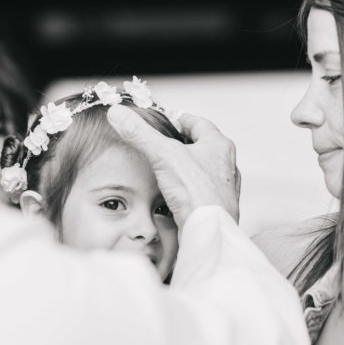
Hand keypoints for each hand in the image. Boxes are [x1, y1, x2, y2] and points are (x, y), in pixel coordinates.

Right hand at [106, 105, 240, 224]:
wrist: (209, 231)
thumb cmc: (197, 194)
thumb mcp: (163, 155)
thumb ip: (140, 134)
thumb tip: (118, 114)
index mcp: (219, 145)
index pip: (198, 123)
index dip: (179, 119)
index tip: (164, 120)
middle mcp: (225, 165)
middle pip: (201, 145)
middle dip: (181, 143)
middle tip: (162, 143)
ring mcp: (223, 187)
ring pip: (202, 169)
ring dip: (185, 168)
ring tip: (166, 169)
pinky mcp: (216, 206)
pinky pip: (200, 191)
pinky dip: (187, 189)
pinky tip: (174, 195)